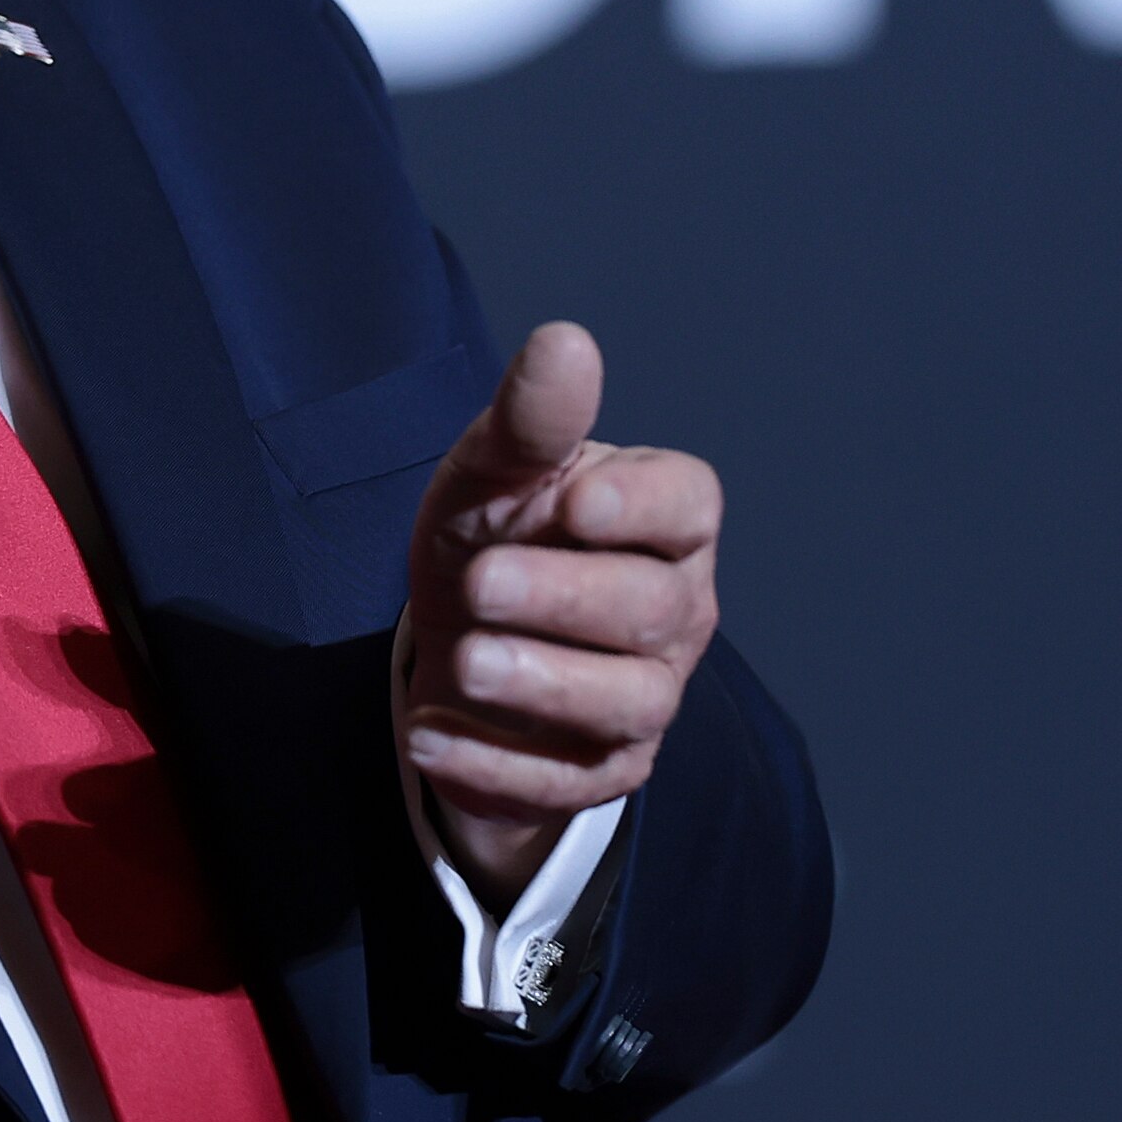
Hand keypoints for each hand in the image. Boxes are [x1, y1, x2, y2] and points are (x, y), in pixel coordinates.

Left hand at [400, 323, 722, 904]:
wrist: (464, 635)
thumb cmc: (499, 530)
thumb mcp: (495, 468)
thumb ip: (531, 417)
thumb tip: (565, 339)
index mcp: (664, 516)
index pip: (689, 505)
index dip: (642, 505)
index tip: (576, 502)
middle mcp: (676, 606)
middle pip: (652, 607)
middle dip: (565, 598)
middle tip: (481, 584)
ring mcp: (648, 694)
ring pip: (628, 703)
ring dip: (544, 686)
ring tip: (466, 665)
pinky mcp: (606, 769)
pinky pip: (571, 782)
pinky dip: (500, 764)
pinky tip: (432, 732)